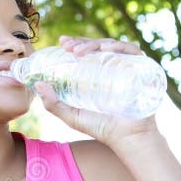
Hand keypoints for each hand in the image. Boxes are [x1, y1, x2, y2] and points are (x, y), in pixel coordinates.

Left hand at [36, 35, 161, 149]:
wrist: (127, 138)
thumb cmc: (101, 127)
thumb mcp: (72, 116)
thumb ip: (53, 104)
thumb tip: (37, 85)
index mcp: (97, 73)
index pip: (86, 52)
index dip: (75, 43)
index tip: (62, 42)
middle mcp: (113, 67)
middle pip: (97, 46)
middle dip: (81, 42)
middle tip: (68, 47)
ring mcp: (128, 66)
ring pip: (112, 45)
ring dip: (95, 43)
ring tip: (80, 51)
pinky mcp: (143, 69)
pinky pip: (133, 51)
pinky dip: (119, 47)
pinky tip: (106, 49)